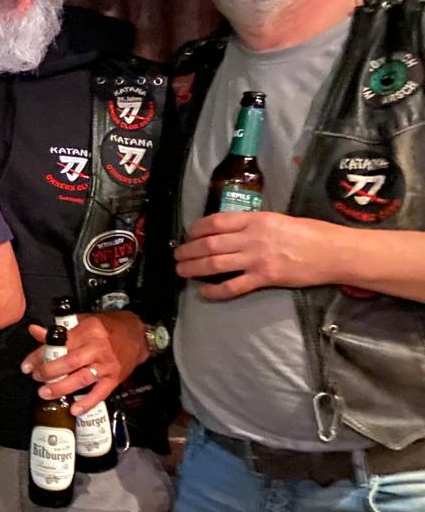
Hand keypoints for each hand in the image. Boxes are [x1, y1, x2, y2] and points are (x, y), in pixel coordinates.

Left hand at [20, 312, 146, 413]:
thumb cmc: (107, 327)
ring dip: (61, 388)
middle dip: (48, 372)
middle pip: (69, 363)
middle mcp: (97, 349)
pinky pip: (100, 393)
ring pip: (81, 379)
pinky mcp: (114, 378)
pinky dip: (87, 403)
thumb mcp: (82, 321)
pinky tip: (74, 409)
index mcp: (87, 331)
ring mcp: (106, 365)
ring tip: (45, 393)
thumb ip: (58, 329)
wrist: (137, 335)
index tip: (27, 365)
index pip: (58, 344)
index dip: (40, 355)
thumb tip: (35, 331)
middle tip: (35, 378)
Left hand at [175, 211, 333, 298]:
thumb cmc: (310, 233)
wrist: (335, 252)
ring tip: (181, 271)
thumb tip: (228, 230)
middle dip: (188, 250)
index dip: (196, 229)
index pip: (216, 222)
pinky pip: (233, 286)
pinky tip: (204, 292)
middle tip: (177, 256)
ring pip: (215, 264)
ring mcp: (258, 259)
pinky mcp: (265, 278)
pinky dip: (215, 290)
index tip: (188, 235)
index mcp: (256, 219)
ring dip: (194, 268)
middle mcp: (253, 237)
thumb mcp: (278, 220)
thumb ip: (253, 224)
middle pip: (210, 244)